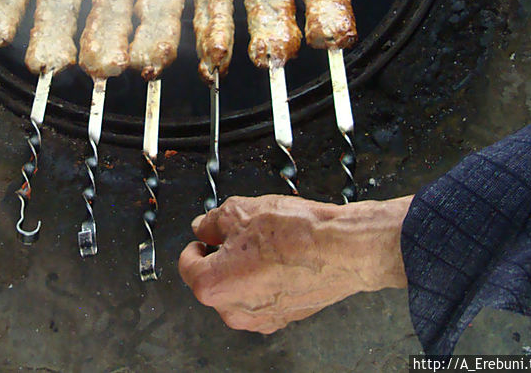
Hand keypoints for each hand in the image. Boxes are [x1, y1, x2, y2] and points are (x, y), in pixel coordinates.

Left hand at [178, 194, 411, 332]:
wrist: (342, 249)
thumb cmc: (295, 234)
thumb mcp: (239, 211)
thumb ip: (211, 222)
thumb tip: (204, 227)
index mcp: (213, 285)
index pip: (188, 264)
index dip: (196, 244)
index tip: (205, 236)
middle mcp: (234, 311)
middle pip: (213, 280)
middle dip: (222, 257)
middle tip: (240, 235)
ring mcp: (260, 319)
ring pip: (239, 290)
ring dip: (244, 269)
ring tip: (265, 244)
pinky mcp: (284, 319)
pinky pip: (262, 297)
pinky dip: (265, 280)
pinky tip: (281, 259)